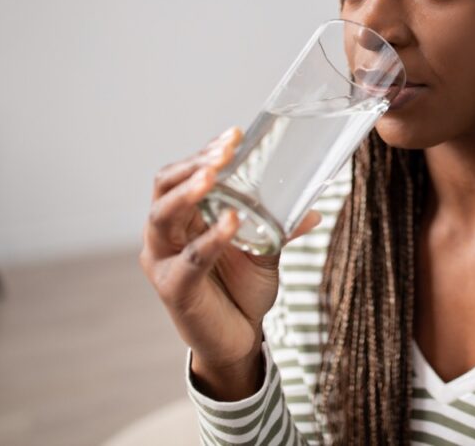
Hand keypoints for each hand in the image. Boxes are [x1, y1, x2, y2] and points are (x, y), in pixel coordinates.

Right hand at [139, 126, 320, 398]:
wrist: (240, 340)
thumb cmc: (242, 290)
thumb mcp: (264, 251)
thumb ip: (279, 228)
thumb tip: (313, 210)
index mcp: (184, 218)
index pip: (182, 174)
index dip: (204, 152)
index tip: (235, 134)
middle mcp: (166, 234)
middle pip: (164, 186)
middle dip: (194, 164)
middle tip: (224, 150)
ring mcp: (164, 261)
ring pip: (162, 216)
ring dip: (188, 191)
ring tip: (214, 174)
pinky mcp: (174, 288)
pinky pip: (190, 258)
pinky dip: (211, 237)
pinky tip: (231, 221)